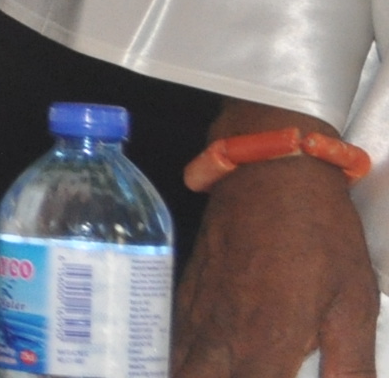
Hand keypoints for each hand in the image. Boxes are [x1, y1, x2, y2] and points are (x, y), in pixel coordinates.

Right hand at [176, 100, 378, 376]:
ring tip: (217, 372)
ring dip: (193, 374)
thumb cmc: (318, 233)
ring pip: (179, 367)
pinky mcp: (189, 289)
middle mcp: (223, 333)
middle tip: (248, 375)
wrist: (269, 171)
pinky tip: (198, 361)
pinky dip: (182, 357)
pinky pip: (175, 338)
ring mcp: (199, 310)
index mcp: (266, 343)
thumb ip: (351, 365)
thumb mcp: (354, 303)